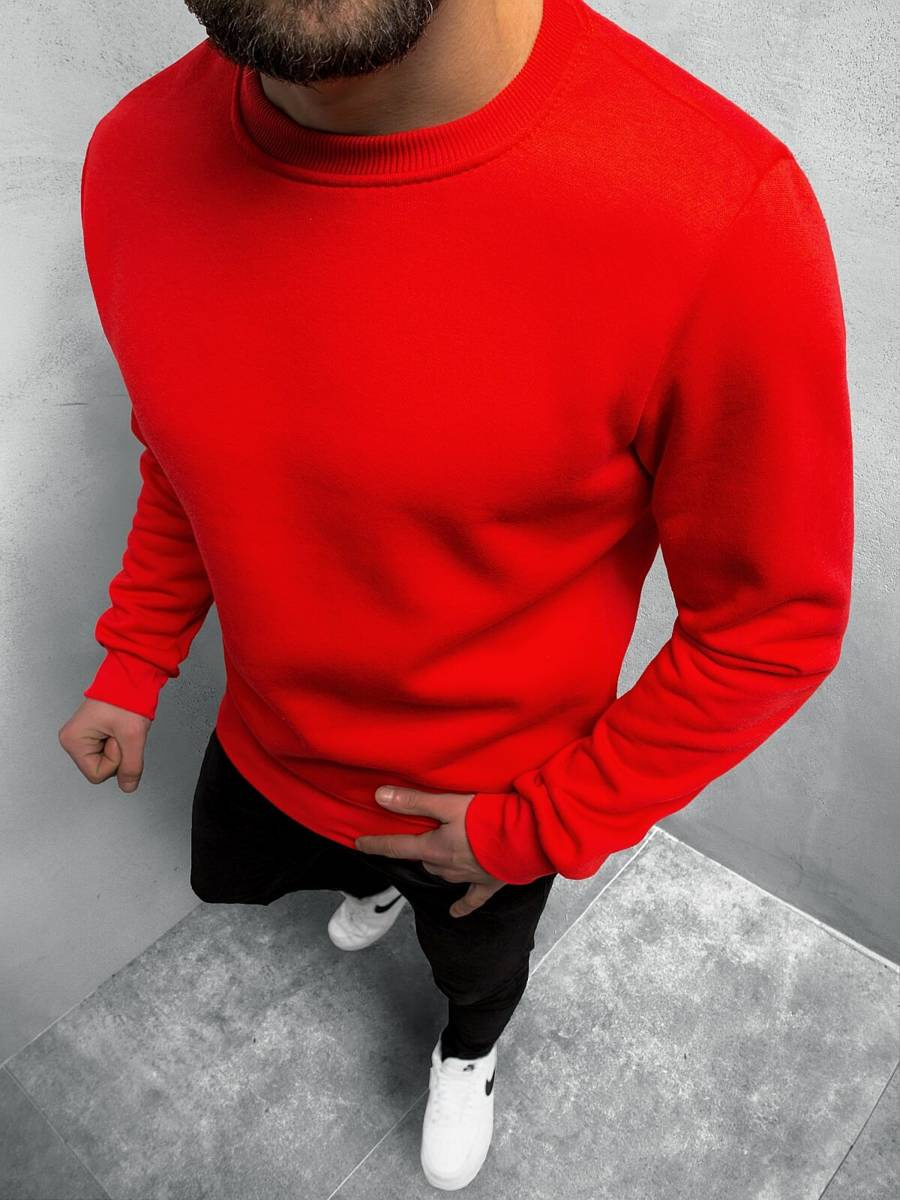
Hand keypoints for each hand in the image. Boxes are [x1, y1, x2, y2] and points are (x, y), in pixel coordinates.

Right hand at [58, 698, 150, 793]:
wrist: (132, 676)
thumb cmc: (126, 696)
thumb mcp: (132, 736)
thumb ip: (131, 766)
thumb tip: (128, 786)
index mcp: (73, 740)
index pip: (98, 774)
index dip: (115, 760)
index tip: (118, 737)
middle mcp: (73, 740)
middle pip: (100, 768)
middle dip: (117, 753)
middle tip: (120, 731)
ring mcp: (82, 736)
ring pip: (106, 760)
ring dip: (120, 747)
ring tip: (120, 727)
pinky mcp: (92, 733)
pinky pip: (108, 750)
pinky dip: (119, 742)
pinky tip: (119, 728)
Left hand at [355, 786, 505, 917]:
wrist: (526, 840)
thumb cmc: (488, 819)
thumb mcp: (449, 804)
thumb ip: (415, 801)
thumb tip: (379, 796)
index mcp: (434, 848)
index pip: (397, 847)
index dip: (377, 844)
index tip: (359, 844)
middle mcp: (446, 867)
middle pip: (423, 860)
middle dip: (415, 851)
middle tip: (414, 840)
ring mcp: (468, 878)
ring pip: (443, 874)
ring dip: (437, 866)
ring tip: (436, 856)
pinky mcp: (489, 884)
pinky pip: (471, 900)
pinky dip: (462, 907)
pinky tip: (454, 913)